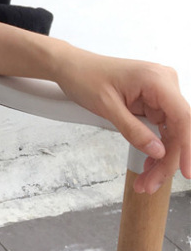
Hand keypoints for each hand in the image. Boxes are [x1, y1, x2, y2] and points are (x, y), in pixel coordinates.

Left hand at [53, 47, 190, 193]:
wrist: (70, 67)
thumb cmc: (84, 77)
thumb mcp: (107, 107)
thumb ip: (133, 130)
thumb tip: (157, 151)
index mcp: (157, 79)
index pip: (182, 117)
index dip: (186, 147)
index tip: (184, 170)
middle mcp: (164, 84)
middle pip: (178, 129)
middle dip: (167, 160)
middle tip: (151, 183)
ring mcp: (159, 92)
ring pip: (171, 132)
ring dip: (162, 157)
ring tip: (147, 179)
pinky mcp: (151, 101)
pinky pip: (160, 128)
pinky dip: (154, 146)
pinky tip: (149, 163)